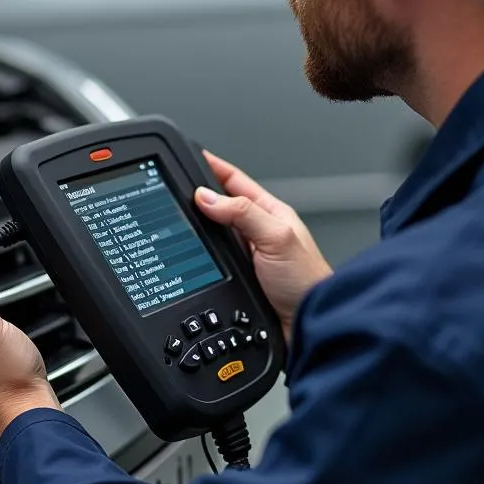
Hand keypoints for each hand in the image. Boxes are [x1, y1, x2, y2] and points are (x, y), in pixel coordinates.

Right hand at [195, 151, 331, 339]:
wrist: (309, 328)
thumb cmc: (307, 283)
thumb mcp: (276, 237)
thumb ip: (243, 214)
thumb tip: (207, 197)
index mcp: (270, 213)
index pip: (234, 181)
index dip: (212, 167)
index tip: (191, 155)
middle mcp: (257, 232)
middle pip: (221, 205)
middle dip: (199, 195)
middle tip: (175, 186)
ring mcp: (247, 255)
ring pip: (214, 233)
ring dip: (198, 227)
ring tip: (177, 216)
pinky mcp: (240, 278)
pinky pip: (213, 259)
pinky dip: (199, 254)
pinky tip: (190, 253)